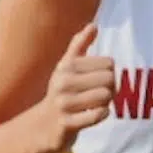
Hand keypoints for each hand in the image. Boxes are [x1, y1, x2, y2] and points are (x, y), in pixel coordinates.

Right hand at [28, 23, 116, 151]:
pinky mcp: (67, 124)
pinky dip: (101, 115)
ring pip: (105, 96)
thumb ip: (79, 45)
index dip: (109, 74)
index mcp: (66, 66)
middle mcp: (63, 82)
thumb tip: (94, 25)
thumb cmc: (60, 93)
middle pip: (110, 79)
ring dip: (106, 103)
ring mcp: (64, 104)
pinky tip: (93, 115)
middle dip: (111, 89)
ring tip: (96, 105)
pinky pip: (98, 115)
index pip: (108, 63)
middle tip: (100, 95)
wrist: (41, 126)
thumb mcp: (65, 68)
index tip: (98, 82)